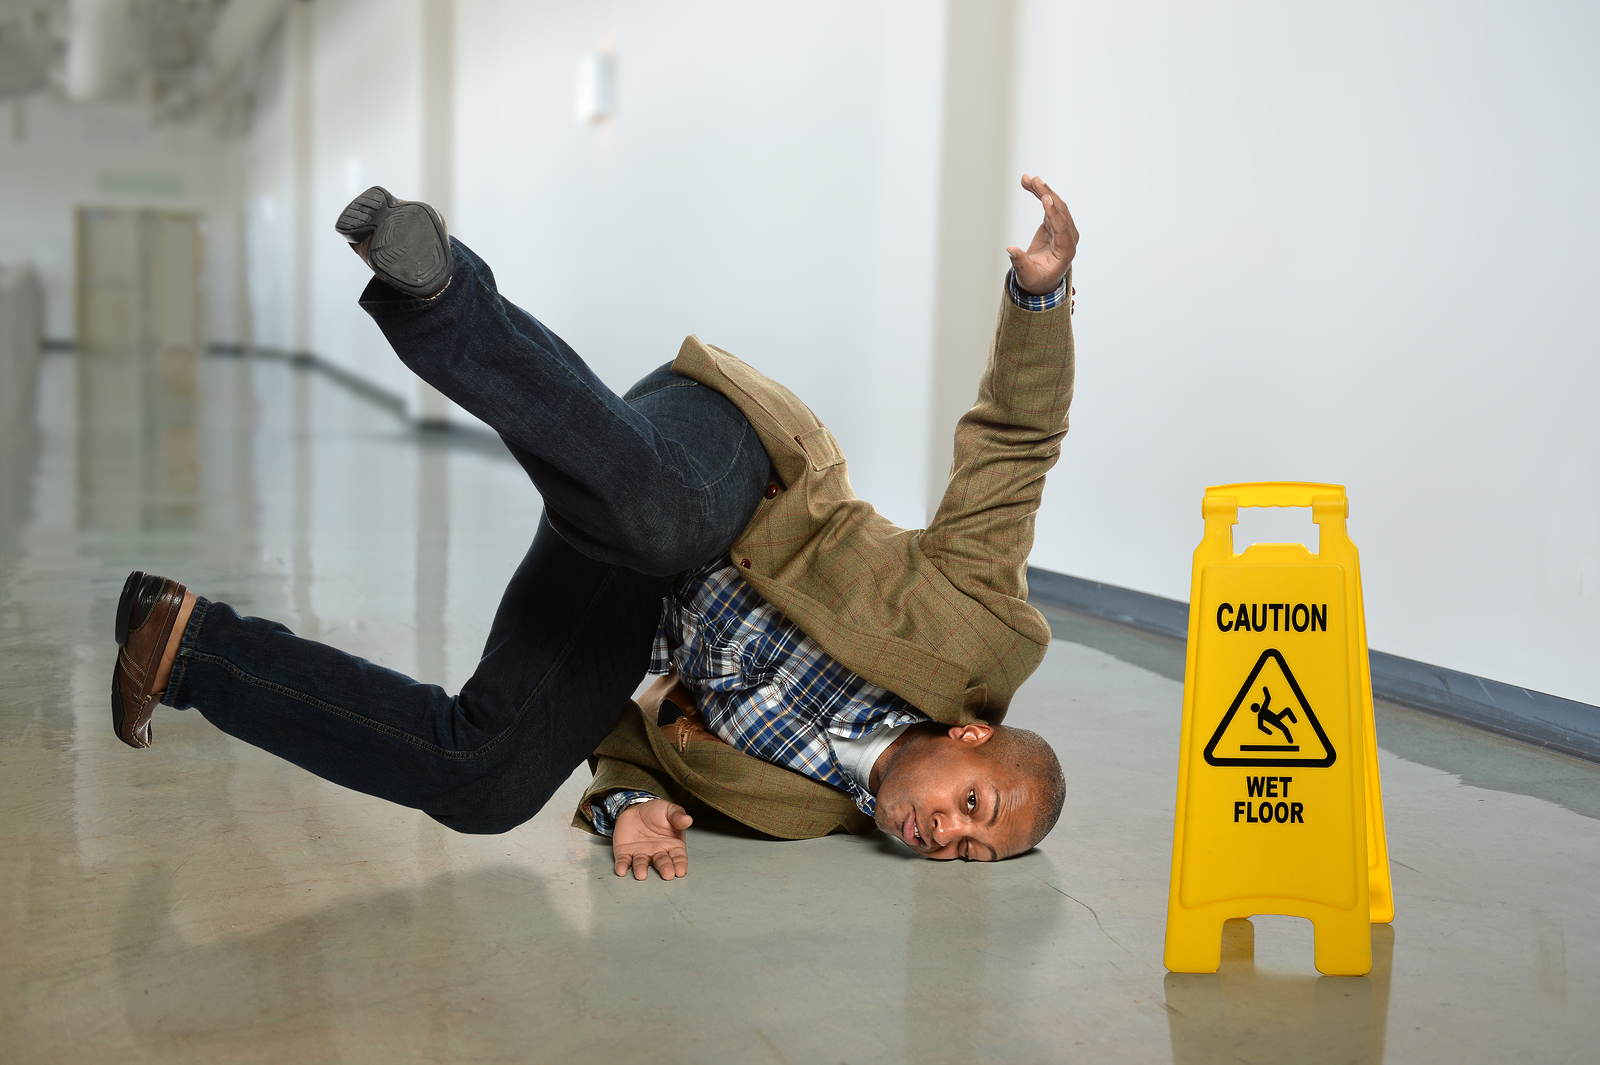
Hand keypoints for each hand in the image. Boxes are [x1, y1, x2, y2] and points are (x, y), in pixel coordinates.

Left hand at [612, 798, 692, 880]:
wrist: (635, 807)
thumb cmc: (656, 812)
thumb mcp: (669, 810)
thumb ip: (678, 816)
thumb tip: (687, 820)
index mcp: (672, 845)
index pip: (678, 857)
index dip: (680, 864)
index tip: (680, 871)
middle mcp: (657, 853)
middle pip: (662, 863)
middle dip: (664, 869)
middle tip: (667, 874)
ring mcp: (641, 854)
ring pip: (641, 864)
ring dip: (641, 870)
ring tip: (641, 874)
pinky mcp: (625, 853)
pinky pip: (624, 861)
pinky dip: (622, 866)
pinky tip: (621, 870)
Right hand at [1006, 174, 1078, 295]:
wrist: (1042, 279)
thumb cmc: (1037, 280)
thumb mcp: (1028, 277)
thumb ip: (1021, 264)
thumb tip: (1010, 249)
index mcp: (1066, 250)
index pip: (1062, 228)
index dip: (1054, 213)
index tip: (1046, 198)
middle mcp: (1068, 236)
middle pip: (1060, 210)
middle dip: (1047, 194)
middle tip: (1034, 180)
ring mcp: (1062, 227)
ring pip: (1054, 204)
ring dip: (1041, 190)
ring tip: (1026, 178)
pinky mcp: (1054, 222)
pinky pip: (1048, 204)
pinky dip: (1038, 193)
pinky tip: (1028, 183)